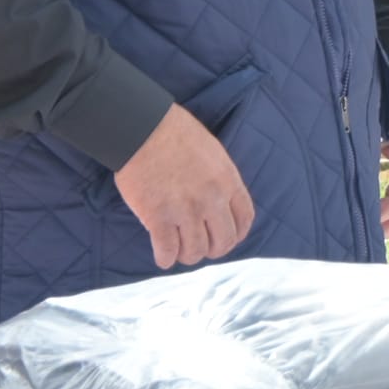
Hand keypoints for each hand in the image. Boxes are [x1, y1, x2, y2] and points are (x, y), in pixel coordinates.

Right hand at [114, 103, 255, 268]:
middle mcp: (212, 200)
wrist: (144, 129)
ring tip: (180, 250)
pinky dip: (165, 258)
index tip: (227, 239)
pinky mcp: (157, 217)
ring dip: (188, 255)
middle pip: (223, 241)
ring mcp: (185, 210)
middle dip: (213, 250)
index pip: (244, 220)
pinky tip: (163, 256)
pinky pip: (167, 251)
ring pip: (195, 251)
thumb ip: (221, 180)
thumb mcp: (215, 155)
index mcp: (229, 182)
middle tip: (201, 248)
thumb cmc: (177, 136)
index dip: (236, 235)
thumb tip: (221, 203)